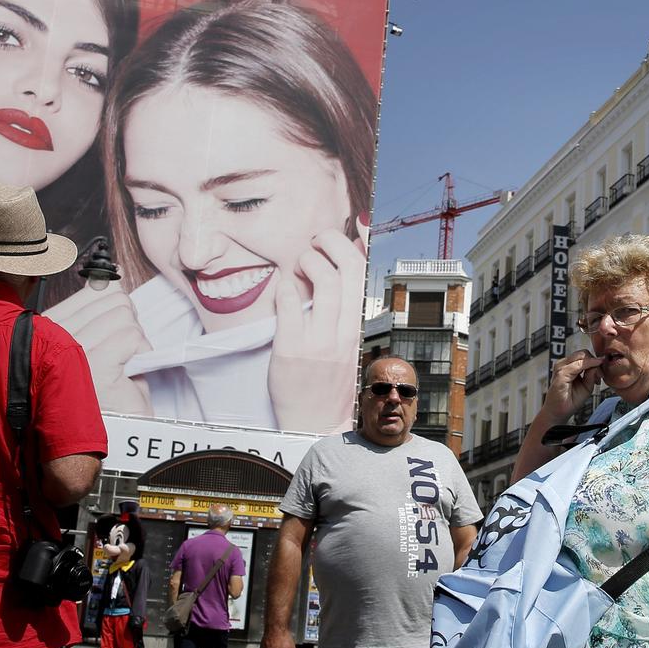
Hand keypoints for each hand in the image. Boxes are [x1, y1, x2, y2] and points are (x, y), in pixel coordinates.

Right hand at [47, 284, 152, 414]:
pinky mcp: (93, 368)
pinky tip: (131, 371)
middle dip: (128, 324)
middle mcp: (50, 336)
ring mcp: (69, 351)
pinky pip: (131, 336)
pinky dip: (142, 352)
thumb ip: (96, 310)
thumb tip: (109, 277)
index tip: (116, 333)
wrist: (109, 441)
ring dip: (136, 340)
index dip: (115, 309)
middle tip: (122, 354)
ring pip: (123, 315)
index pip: (92, 290)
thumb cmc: (103, 397)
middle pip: (112, 299)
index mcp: (45, 328)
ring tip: (124, 365)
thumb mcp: (94, 344)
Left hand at [270, 228, 367, 432]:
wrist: (314, 425)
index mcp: (357, 329)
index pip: (366, 276)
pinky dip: (285, 286)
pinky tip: (282, 285)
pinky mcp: (292, 351)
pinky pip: (289, 305)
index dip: (363, 243)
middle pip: (347, 270)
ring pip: (323, 282)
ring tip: (297, 263)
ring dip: (307, 261)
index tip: (356, 223)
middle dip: (330, 243)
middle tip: (315, 240)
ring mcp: (319, 342)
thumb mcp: (345, 344)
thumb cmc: (327, 383)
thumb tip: (350, 270)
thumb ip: (344, 309)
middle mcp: (343, 333)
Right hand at [543, 350, 605, 420]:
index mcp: (568, 366)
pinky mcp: (561, 373)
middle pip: (583, 353)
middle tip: (601, 375)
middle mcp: (563, 364)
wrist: (559, 412)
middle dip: (595, 361)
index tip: (602, 372)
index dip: (595, 362)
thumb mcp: (586, 386)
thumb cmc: (570, 400)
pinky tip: (594, 373)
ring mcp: (561, 367)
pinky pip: (578, 365)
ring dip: (593, 364)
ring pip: (581, 356)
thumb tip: (598, 363)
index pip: (584, 356)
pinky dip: (588, 366)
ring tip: (597, 379)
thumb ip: (591, 375)